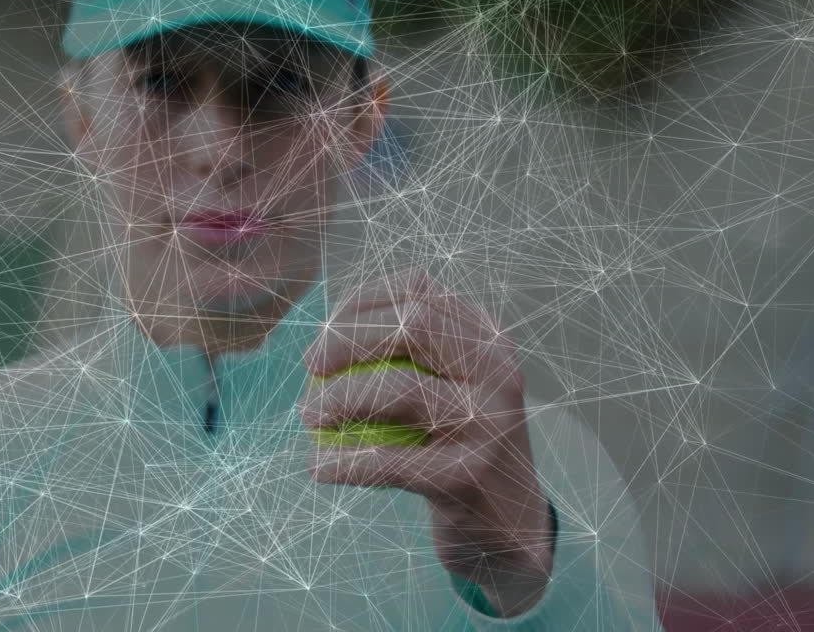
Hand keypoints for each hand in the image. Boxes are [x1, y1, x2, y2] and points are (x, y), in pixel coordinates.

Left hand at [297, 270, 553, 616]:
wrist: (505, 522)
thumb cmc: (455, 443)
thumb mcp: (450, 385)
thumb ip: (409, 351)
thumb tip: (328, 327)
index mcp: (487, 339)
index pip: (419, 291)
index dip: (362, 301)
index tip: (326, 326)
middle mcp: (497, 371)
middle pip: (413, 325)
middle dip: (348, 338)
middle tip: (310, 364)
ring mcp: (489, 421)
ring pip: (400, 389)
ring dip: (339, 398)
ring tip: (308, 415)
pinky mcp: (469, 473)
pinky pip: (390, 460)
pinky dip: (345, 463)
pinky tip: (319, 468)